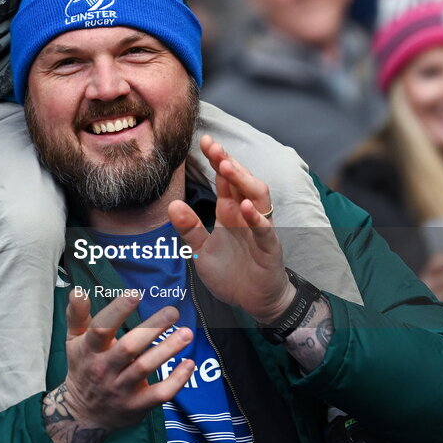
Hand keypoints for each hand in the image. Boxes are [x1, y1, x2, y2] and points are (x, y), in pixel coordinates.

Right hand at [43, 292, 193, 442]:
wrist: (82, 413)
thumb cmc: (82, 367)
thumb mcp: (73, 340)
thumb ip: (76, 314)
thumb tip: (78, 290)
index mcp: (89, 350)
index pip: (101, 329)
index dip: (118, 311)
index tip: (135, 293)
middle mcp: (105, 369)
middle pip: (129, 347)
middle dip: (153, 328)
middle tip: (172, 311)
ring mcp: (121, 389)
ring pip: (146, 368)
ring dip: (168, 350)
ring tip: (187, 333)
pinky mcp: (136, 405)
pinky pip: (159, 394)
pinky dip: (176, 380)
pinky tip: (189, 363)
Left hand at [169, 135, 294, 322]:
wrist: (254, 302)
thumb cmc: (231, 273)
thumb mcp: (201, 251)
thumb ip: (189, 229)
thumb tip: (172, 204)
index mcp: (230, 211)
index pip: (225, 180)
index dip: (217, 160)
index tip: (203, 141)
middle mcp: (246, 215)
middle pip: (242, 181)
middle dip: (228, 162)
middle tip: (213, 146)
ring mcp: (261, 230)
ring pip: (258, 198)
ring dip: (243, 181)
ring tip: (227, 167)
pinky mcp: (270, 249)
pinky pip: (266, 231)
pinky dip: (256, 219)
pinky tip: (244, 207)